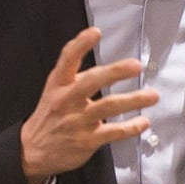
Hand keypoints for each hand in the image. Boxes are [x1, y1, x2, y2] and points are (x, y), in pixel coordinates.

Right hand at [20, 27, 158, 183]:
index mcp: (58, 84)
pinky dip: (131, 126)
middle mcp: (67, 100)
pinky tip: (143, 121)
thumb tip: (104, 64)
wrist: (33, 151)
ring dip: (133, 100)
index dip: (81, 44)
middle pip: (92, 81)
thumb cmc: (50, 116)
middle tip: (135, 65)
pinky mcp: (86, 140)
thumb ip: (75, 76)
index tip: (95, 32)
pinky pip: (113, 132)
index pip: (67, 59)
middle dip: (116, 71)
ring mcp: (77, 121)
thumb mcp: (54, 90)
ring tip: (152, 95)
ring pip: (108, 106)